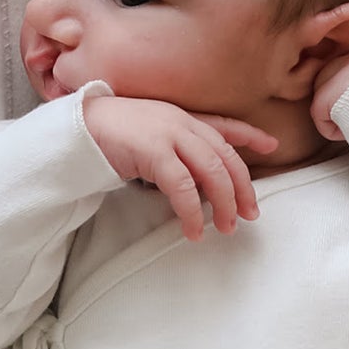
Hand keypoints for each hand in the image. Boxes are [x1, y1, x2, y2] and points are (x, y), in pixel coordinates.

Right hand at [81, 94, 271, 239]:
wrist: (76, 128)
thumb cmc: (108, 137)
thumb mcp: (149, 139)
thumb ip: (174, 152)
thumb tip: (196, 182)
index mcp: (180, 117)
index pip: (223, 125)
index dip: (249, 136)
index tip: (272, 146)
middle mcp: (179, 122)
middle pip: (225, 156)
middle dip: (242, 187)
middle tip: (251, 214)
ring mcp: (167, 134)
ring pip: (211, 171)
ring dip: (223, 203)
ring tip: (226, 227)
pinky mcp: (153, 151)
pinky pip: (182, 187)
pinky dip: (191, 212)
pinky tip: (193, 230)